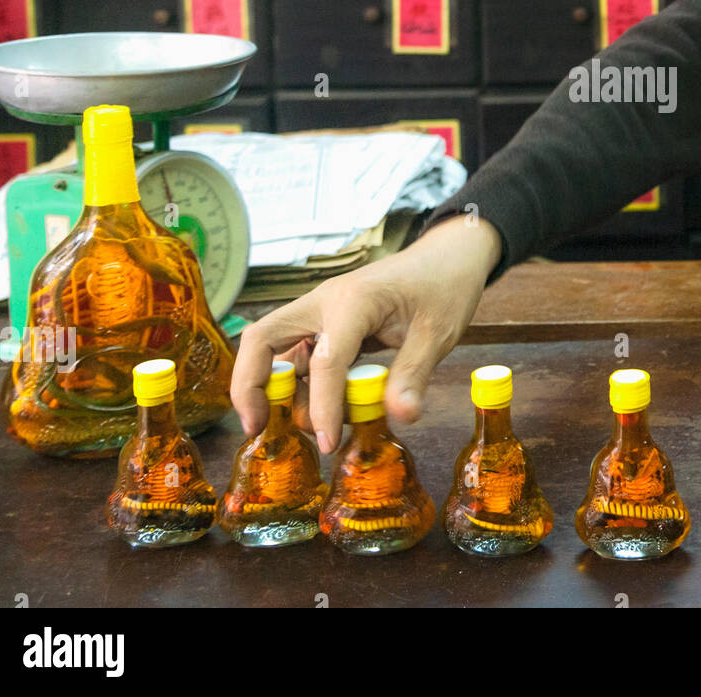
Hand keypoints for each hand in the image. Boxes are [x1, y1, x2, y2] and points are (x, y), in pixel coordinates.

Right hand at [230, 214, 502, 453]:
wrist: (450, 256)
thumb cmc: (444, 287)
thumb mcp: (438, 333)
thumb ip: (414, 374)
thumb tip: (401, 416)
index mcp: (353, 301)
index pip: (325, 361)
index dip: (321, 407)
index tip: (328, 443)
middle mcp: (324, 302)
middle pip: (262, 339)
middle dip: (250, 385)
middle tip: (257, 427)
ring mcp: (321, 310)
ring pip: (274, 346)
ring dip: (276, 386)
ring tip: (304, 426)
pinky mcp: (327, 321)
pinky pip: (297, 351)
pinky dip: (296, 380)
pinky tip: (314, 407)